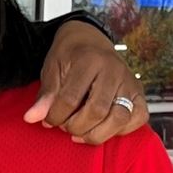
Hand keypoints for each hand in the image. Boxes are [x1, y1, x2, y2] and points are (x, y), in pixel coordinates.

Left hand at [24, 21, 148, 142]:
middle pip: (97, 111)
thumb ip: (46, 95)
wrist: (90, 39)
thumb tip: (32, 118)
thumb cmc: (70, 55)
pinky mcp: (140, 93)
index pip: (71, 99)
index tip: (48, 119)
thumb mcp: (52, 69)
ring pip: (119, 118)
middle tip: (65, 126)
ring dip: (96, 134)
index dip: (56, 116)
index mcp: (90, 60)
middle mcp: (114, 70)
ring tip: (80, 133)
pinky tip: (103, 128)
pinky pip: (138, 119)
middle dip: (75, 127)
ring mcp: (130, 82)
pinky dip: (121, 131)